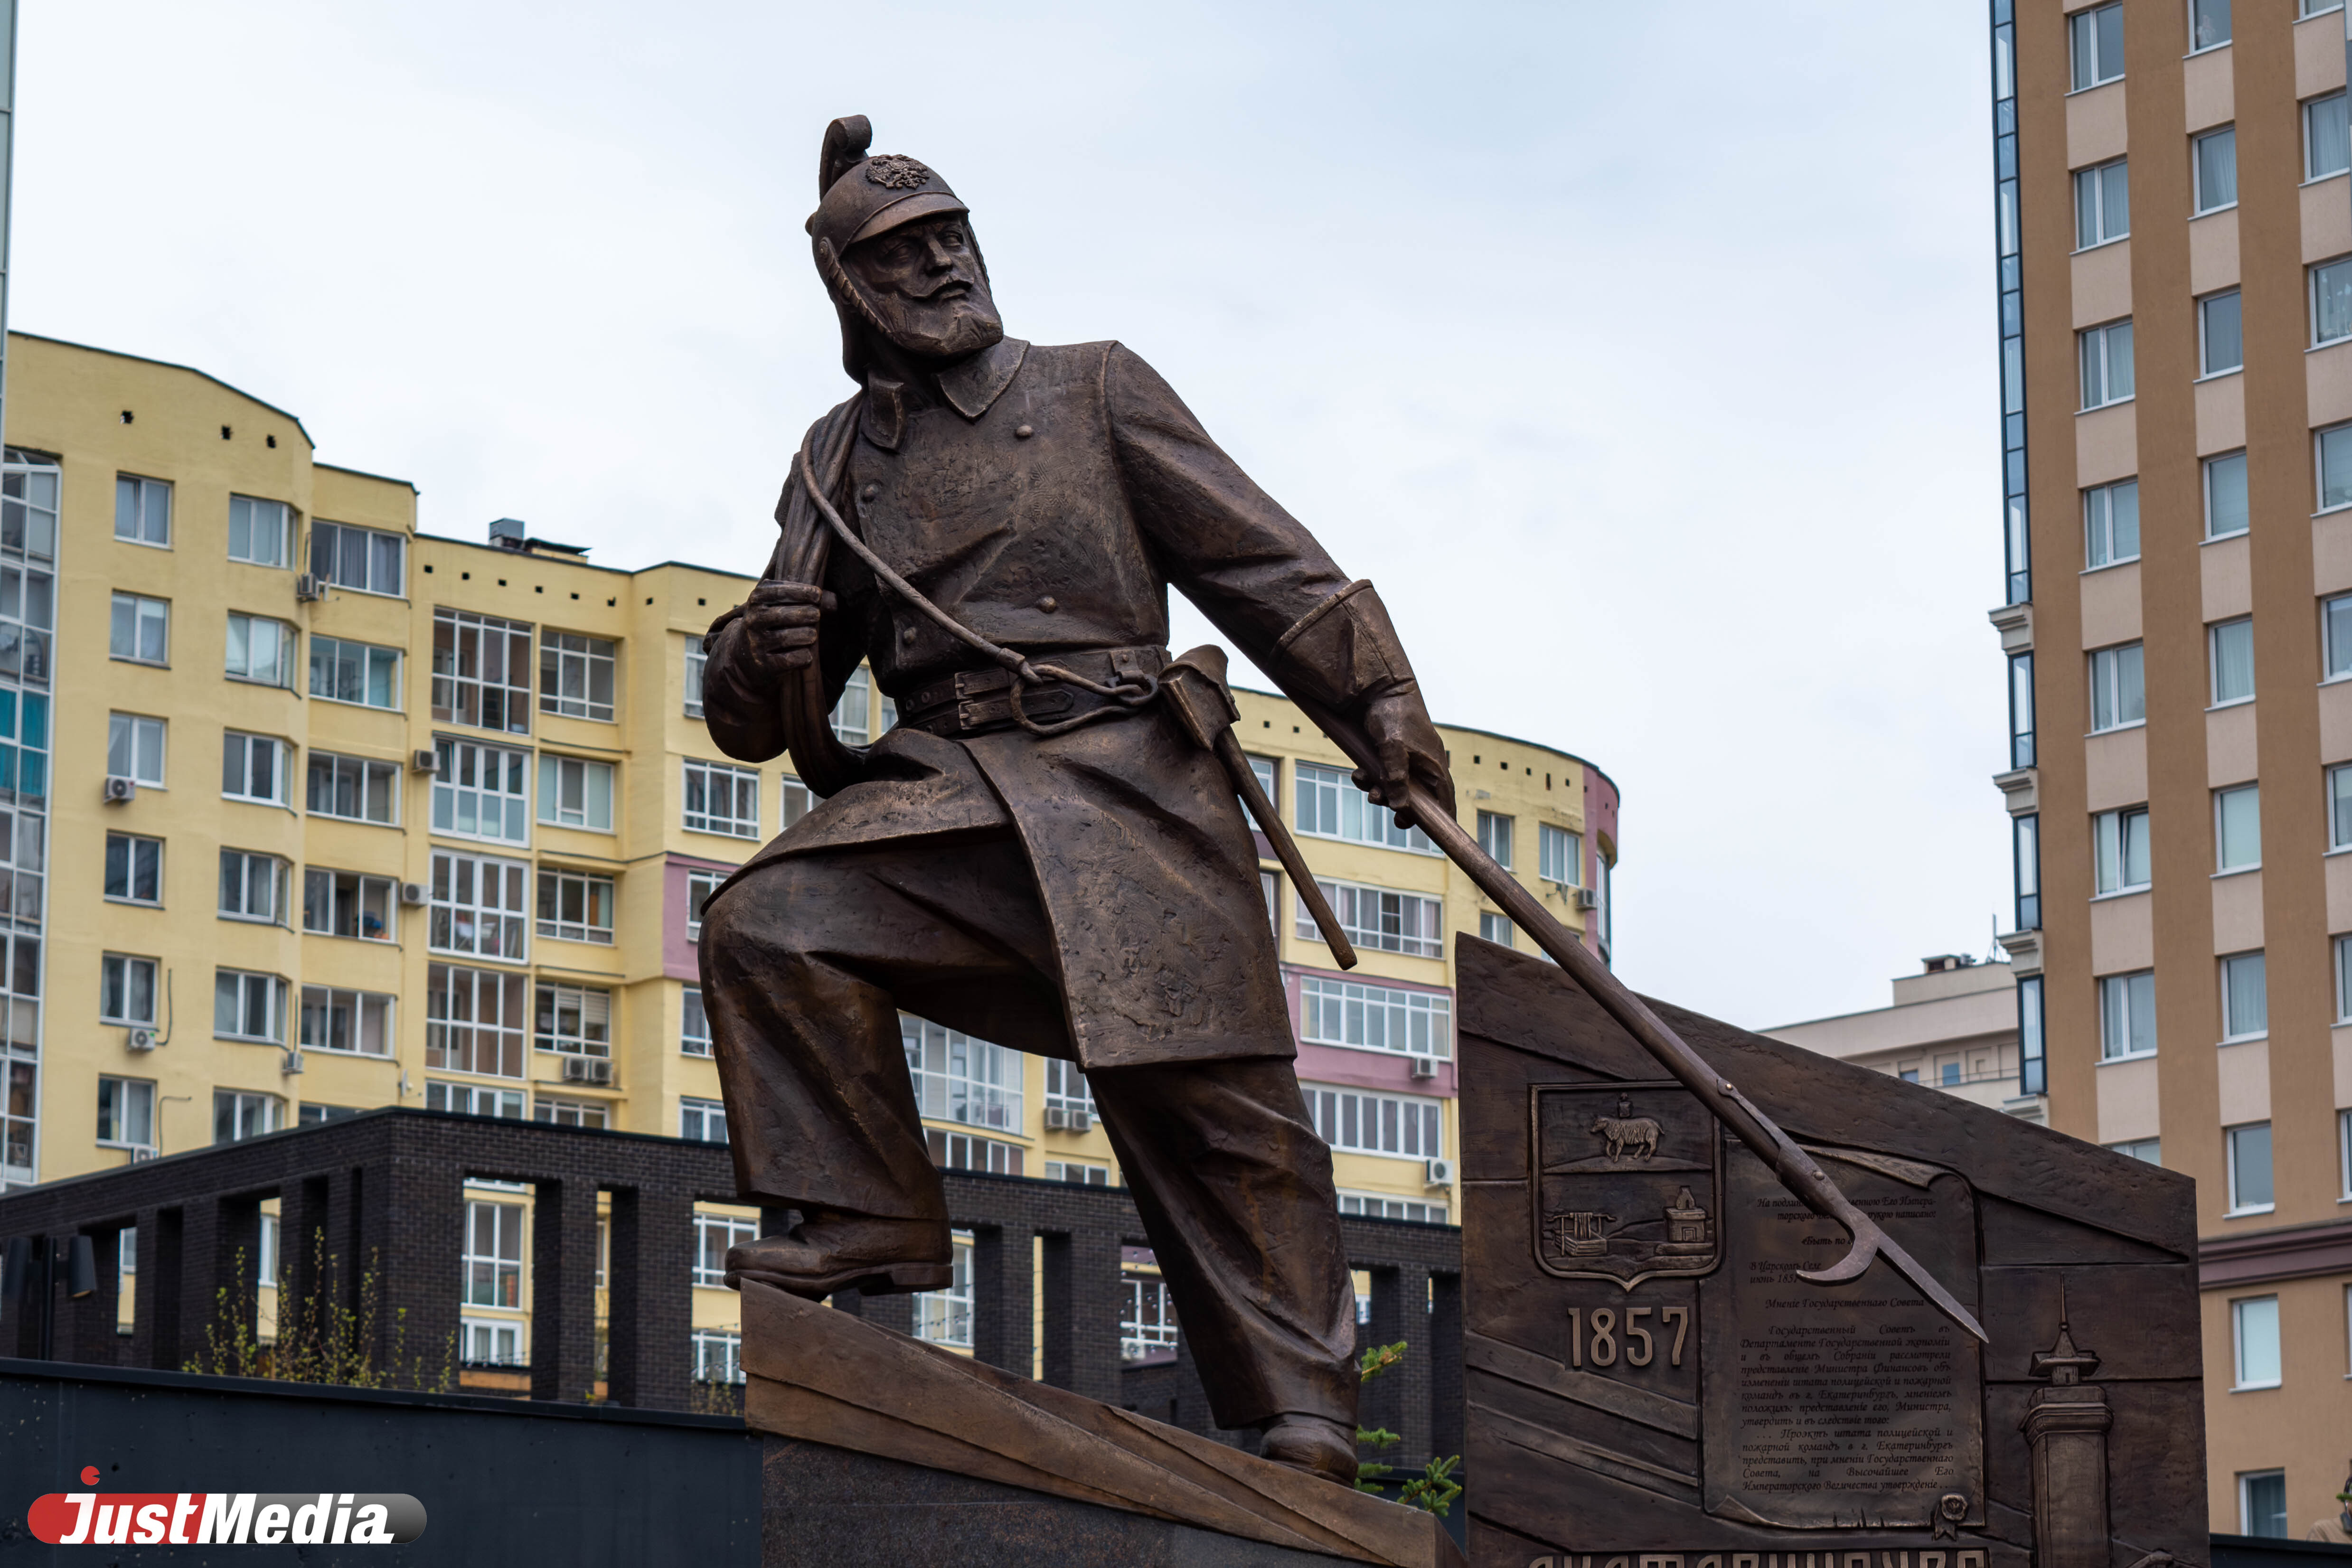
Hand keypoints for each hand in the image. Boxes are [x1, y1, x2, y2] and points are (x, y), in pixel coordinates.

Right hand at [735, 580, 831, 679]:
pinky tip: (807, 654)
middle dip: (807, 613)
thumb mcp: (780, 604)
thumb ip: (805, 598)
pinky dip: (804, 656)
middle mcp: (753, 620)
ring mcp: (756, 643)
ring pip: (788, 637)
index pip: (781, 592)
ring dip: (808, 635)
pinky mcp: (764, 665)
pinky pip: (791, 659)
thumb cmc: (771, 623)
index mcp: (756, 600)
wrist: (745, 654)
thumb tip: (834, 602)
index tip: (817, 595)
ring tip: (812, 635)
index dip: (803, 592)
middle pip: (785, 615)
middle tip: (816, 615)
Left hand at [1352, 685, 1454, 830]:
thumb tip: (1399, 807)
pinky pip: (1383, 776)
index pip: (1445, 801)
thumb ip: (1396, 777)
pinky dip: (1371, 778)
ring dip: (1380, 792)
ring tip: (1365, 783)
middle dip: (1399, 807)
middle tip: (1387, 811)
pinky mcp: (1391, 754)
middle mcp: (1424, 765)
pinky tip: (1359, 773)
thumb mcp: (1392, 747)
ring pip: (1396, 789)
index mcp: (1434, 765)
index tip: (1440, 837)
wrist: (1376, 687)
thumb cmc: (1392, 713)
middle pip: (1418, 800)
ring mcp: (1408, 760)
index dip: (1443, 821)